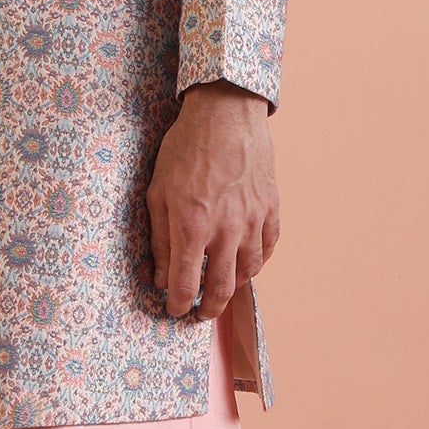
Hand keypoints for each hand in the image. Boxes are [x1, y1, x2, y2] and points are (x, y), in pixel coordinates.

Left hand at [146, 83, 278, 321]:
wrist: (226, 114)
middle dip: (208, 309)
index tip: (174, 310)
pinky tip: (246, 263)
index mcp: (192, 228)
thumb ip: (160, 238)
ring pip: (248, 272)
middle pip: (221, 288)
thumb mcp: (158, 192)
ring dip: (233, 287)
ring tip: (221, 289)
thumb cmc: (185, 149)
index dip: (178, 304)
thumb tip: (161, 276)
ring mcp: (253, 221)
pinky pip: (268, 248)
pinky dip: (257, 262)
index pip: (185, 284)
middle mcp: (226, 231)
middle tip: (200, 314)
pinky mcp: (271, 209)